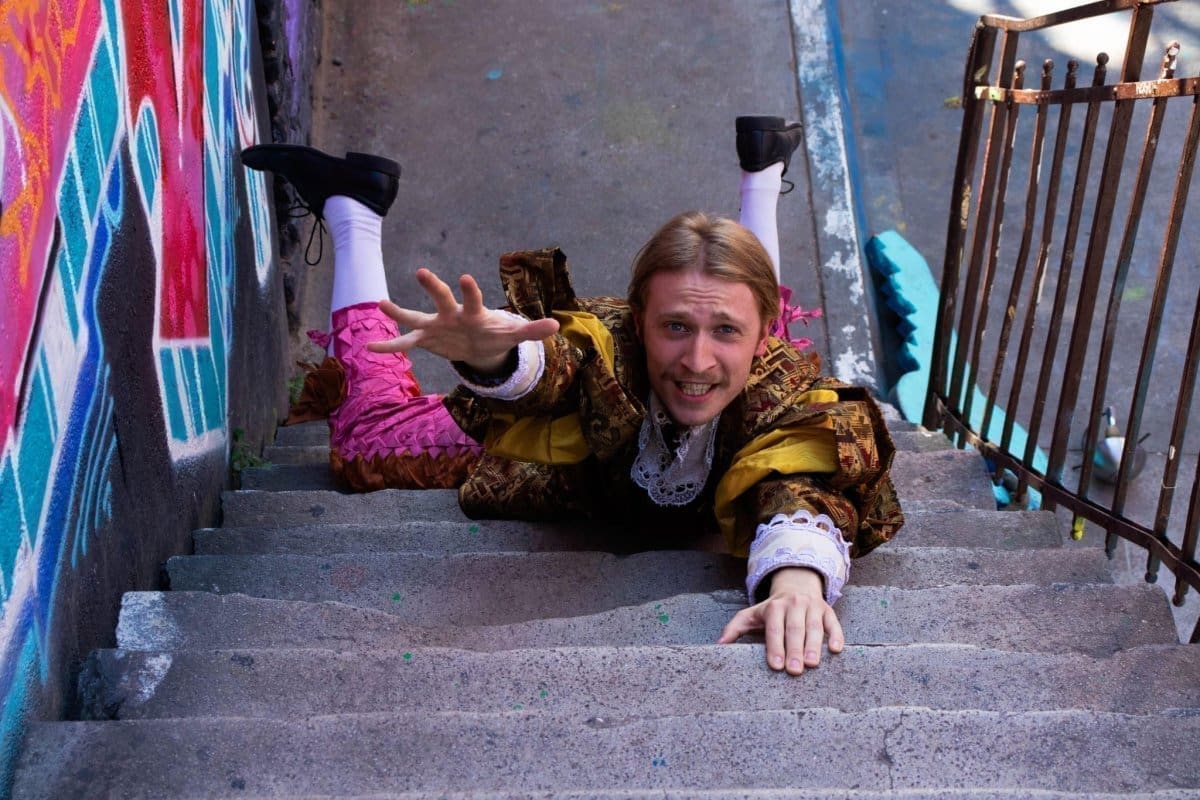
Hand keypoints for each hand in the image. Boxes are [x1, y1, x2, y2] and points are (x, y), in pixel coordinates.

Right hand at [367, 268, 559, 371]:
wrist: (479, 343)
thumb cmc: (494, 333)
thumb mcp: (512, 335)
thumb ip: (530, 330)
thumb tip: (556, 327)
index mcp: (473, 312)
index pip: (472, 298)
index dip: (470, 290)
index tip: (466, 277)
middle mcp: (451, 314)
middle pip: (442, 298)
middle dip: (434, 287)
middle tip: (422, 272)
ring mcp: (436, 325)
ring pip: (416, 317)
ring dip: (399, 313)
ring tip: (381, 304)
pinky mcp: (426, 338)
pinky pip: (406, 342)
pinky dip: (389, 346)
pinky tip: (370, 349)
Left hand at [717, 567, 843, 674]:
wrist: (796, 586)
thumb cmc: (772, 609)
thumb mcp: (751, 614)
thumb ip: (735, 628)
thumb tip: (719, 645)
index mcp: (774, 607)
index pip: (774, 627)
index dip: (774, 646)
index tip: (775, 665)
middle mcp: (794, 604)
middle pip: (795, 628)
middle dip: (794, 649)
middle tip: (794, 670)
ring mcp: (812, 607)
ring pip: (815, 627)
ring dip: (814, 646)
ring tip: (812, 664)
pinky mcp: (828, 611)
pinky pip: (834, 623)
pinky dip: (836, 636)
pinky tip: (835, 649)